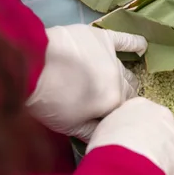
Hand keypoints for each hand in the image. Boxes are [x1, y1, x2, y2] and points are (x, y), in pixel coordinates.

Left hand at [26, 25, 147, 139]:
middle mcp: (119, 79)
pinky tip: (143, 46)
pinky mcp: (103, 38)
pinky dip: (135, 44)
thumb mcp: (68, 126)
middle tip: (104, 101)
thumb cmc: (48, 101)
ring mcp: (112, 57)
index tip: (105, 117)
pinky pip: (126, 40)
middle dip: (121, 96)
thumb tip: (106, 136)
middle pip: (129, 89)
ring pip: (126, 70)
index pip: (124, 110)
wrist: (30, 66)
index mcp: (113, 102)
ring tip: (110, 82)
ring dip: (121, 78)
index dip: (115, 114)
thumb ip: (92, 132)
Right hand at [85, 97, 173, 174]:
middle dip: (157, 140)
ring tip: (151, 171)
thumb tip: (118, 134)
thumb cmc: (106, 148)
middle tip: (142, 157)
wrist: (125, 168)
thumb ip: (116, 125)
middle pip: (164, 126)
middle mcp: (165, 116)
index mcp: (142, 106)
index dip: (138, 129)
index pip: (144, 113)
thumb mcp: (103, 128)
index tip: (132, 141)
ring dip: (168, 155)